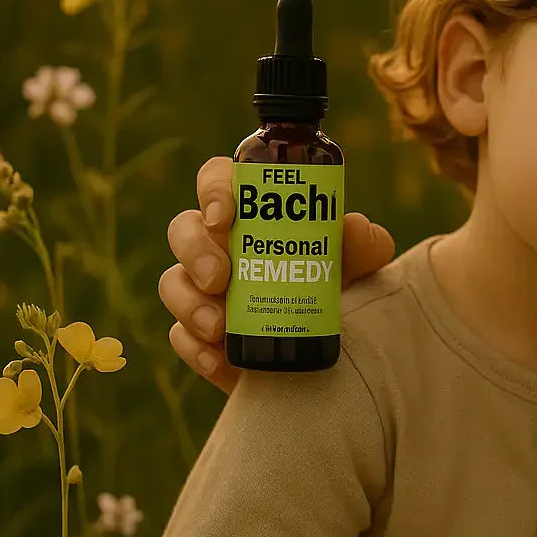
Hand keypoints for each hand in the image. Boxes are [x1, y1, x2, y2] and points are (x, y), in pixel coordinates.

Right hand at [159, 156, 395, 393]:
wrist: (332, 354)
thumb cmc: (341, 292)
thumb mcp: (361, 268)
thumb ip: (365, 245)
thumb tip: (352, 226)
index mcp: (254, 212)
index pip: (219, 179)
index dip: (213, 189)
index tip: (224, 217)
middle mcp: (221, 244)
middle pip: (184, 228)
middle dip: (195, 251)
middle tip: (221, 279)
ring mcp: (204, 290)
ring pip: (172, 281)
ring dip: (189, 302)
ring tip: (219, 327)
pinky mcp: (199, 334)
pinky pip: (179, 334)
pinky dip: (194, 347)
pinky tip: (219, 358)